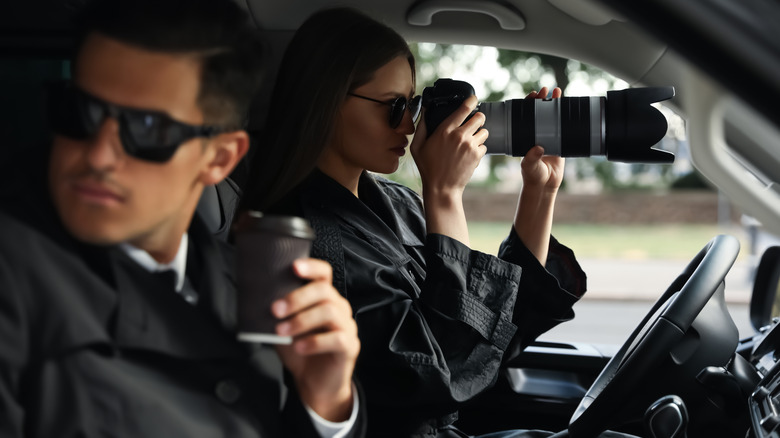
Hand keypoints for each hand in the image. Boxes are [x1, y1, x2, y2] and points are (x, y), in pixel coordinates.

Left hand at [272, 258, 358, 421]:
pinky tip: (300, 347)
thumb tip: (253, 300)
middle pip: (324, 291)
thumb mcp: (284, 327)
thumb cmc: (300, 350)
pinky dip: (315, 341)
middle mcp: (339, 307)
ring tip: (282, 331)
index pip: (323, 274)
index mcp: (324, 298)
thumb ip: (278, 313)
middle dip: (297, 298)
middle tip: (276, 310)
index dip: (311, 267)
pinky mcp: (350, 346)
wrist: (315, 384)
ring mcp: (347, 326)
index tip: (293, 267)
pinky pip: (337, 338)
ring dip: (301, 320)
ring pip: (330, 312)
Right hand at [411, 95, 487, 197]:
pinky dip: (479, 149)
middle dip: (478, 119)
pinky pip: (485, 146)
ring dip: (479, 135)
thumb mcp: (417, 146)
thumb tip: (425, 110)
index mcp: (445, 130)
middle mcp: (459, 135)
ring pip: (485, 131)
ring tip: (470, 142)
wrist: (442, 187)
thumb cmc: (428, 167)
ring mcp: (470, 145)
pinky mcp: (477, 156)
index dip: (471, 101)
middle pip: (480, 117)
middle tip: (472, 124)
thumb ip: (422, 126)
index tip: (474, 99)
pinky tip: (469, 154)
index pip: (464, 109)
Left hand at [521, 87, 564, 192]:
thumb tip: (537, 148)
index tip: (532, 95)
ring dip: (554, 103)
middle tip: (545, 90)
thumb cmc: (533, 175)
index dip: (528, 104)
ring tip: (557, 91)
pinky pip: (564, 126)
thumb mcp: (529, 166)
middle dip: (542, 99)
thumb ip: (532, 158)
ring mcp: (549, 136)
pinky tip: (569, 106)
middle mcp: (536, 133)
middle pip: (538, 112)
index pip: (525, 115)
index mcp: (525, 136)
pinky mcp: (560, 141)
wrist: (545, 185)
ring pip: (551, 116)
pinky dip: (566, 116)